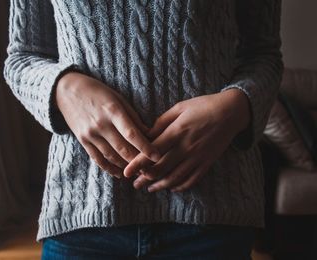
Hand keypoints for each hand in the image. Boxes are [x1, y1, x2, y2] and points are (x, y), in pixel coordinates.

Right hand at [55, 71, 160, 178]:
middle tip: (151, 169)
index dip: (145, 147)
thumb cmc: (98, 92)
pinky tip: (120, 173)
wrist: (67, 91)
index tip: (158, 156)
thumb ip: (133, 117)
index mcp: (113, 111)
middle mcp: (101, 124)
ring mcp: (90, 134)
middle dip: (138, 161)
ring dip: (126, 167)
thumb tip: (149, 134)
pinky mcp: (82, 141)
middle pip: (123, 148)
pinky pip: (98, 159)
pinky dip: (109, 168)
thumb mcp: (118, 99)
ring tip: (139, 172)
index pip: (132, 134)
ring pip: (111, 156)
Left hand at [123, 89, 250, 191]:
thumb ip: (161, 122)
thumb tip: (146, 135)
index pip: (152, 152)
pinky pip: (192, 179)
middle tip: (135, 183)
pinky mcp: (207, 162)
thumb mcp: (179, 107)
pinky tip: (171, 187)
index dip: (138, 164)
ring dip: (160, 185)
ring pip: (175, 177)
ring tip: (149, 189)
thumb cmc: (202, 106)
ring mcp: (197, 157)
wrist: (231, 112)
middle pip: (161, 169)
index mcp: (177, 132)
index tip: (126, 172)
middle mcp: (186, 147)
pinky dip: (180, 186)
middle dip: (145, 179)